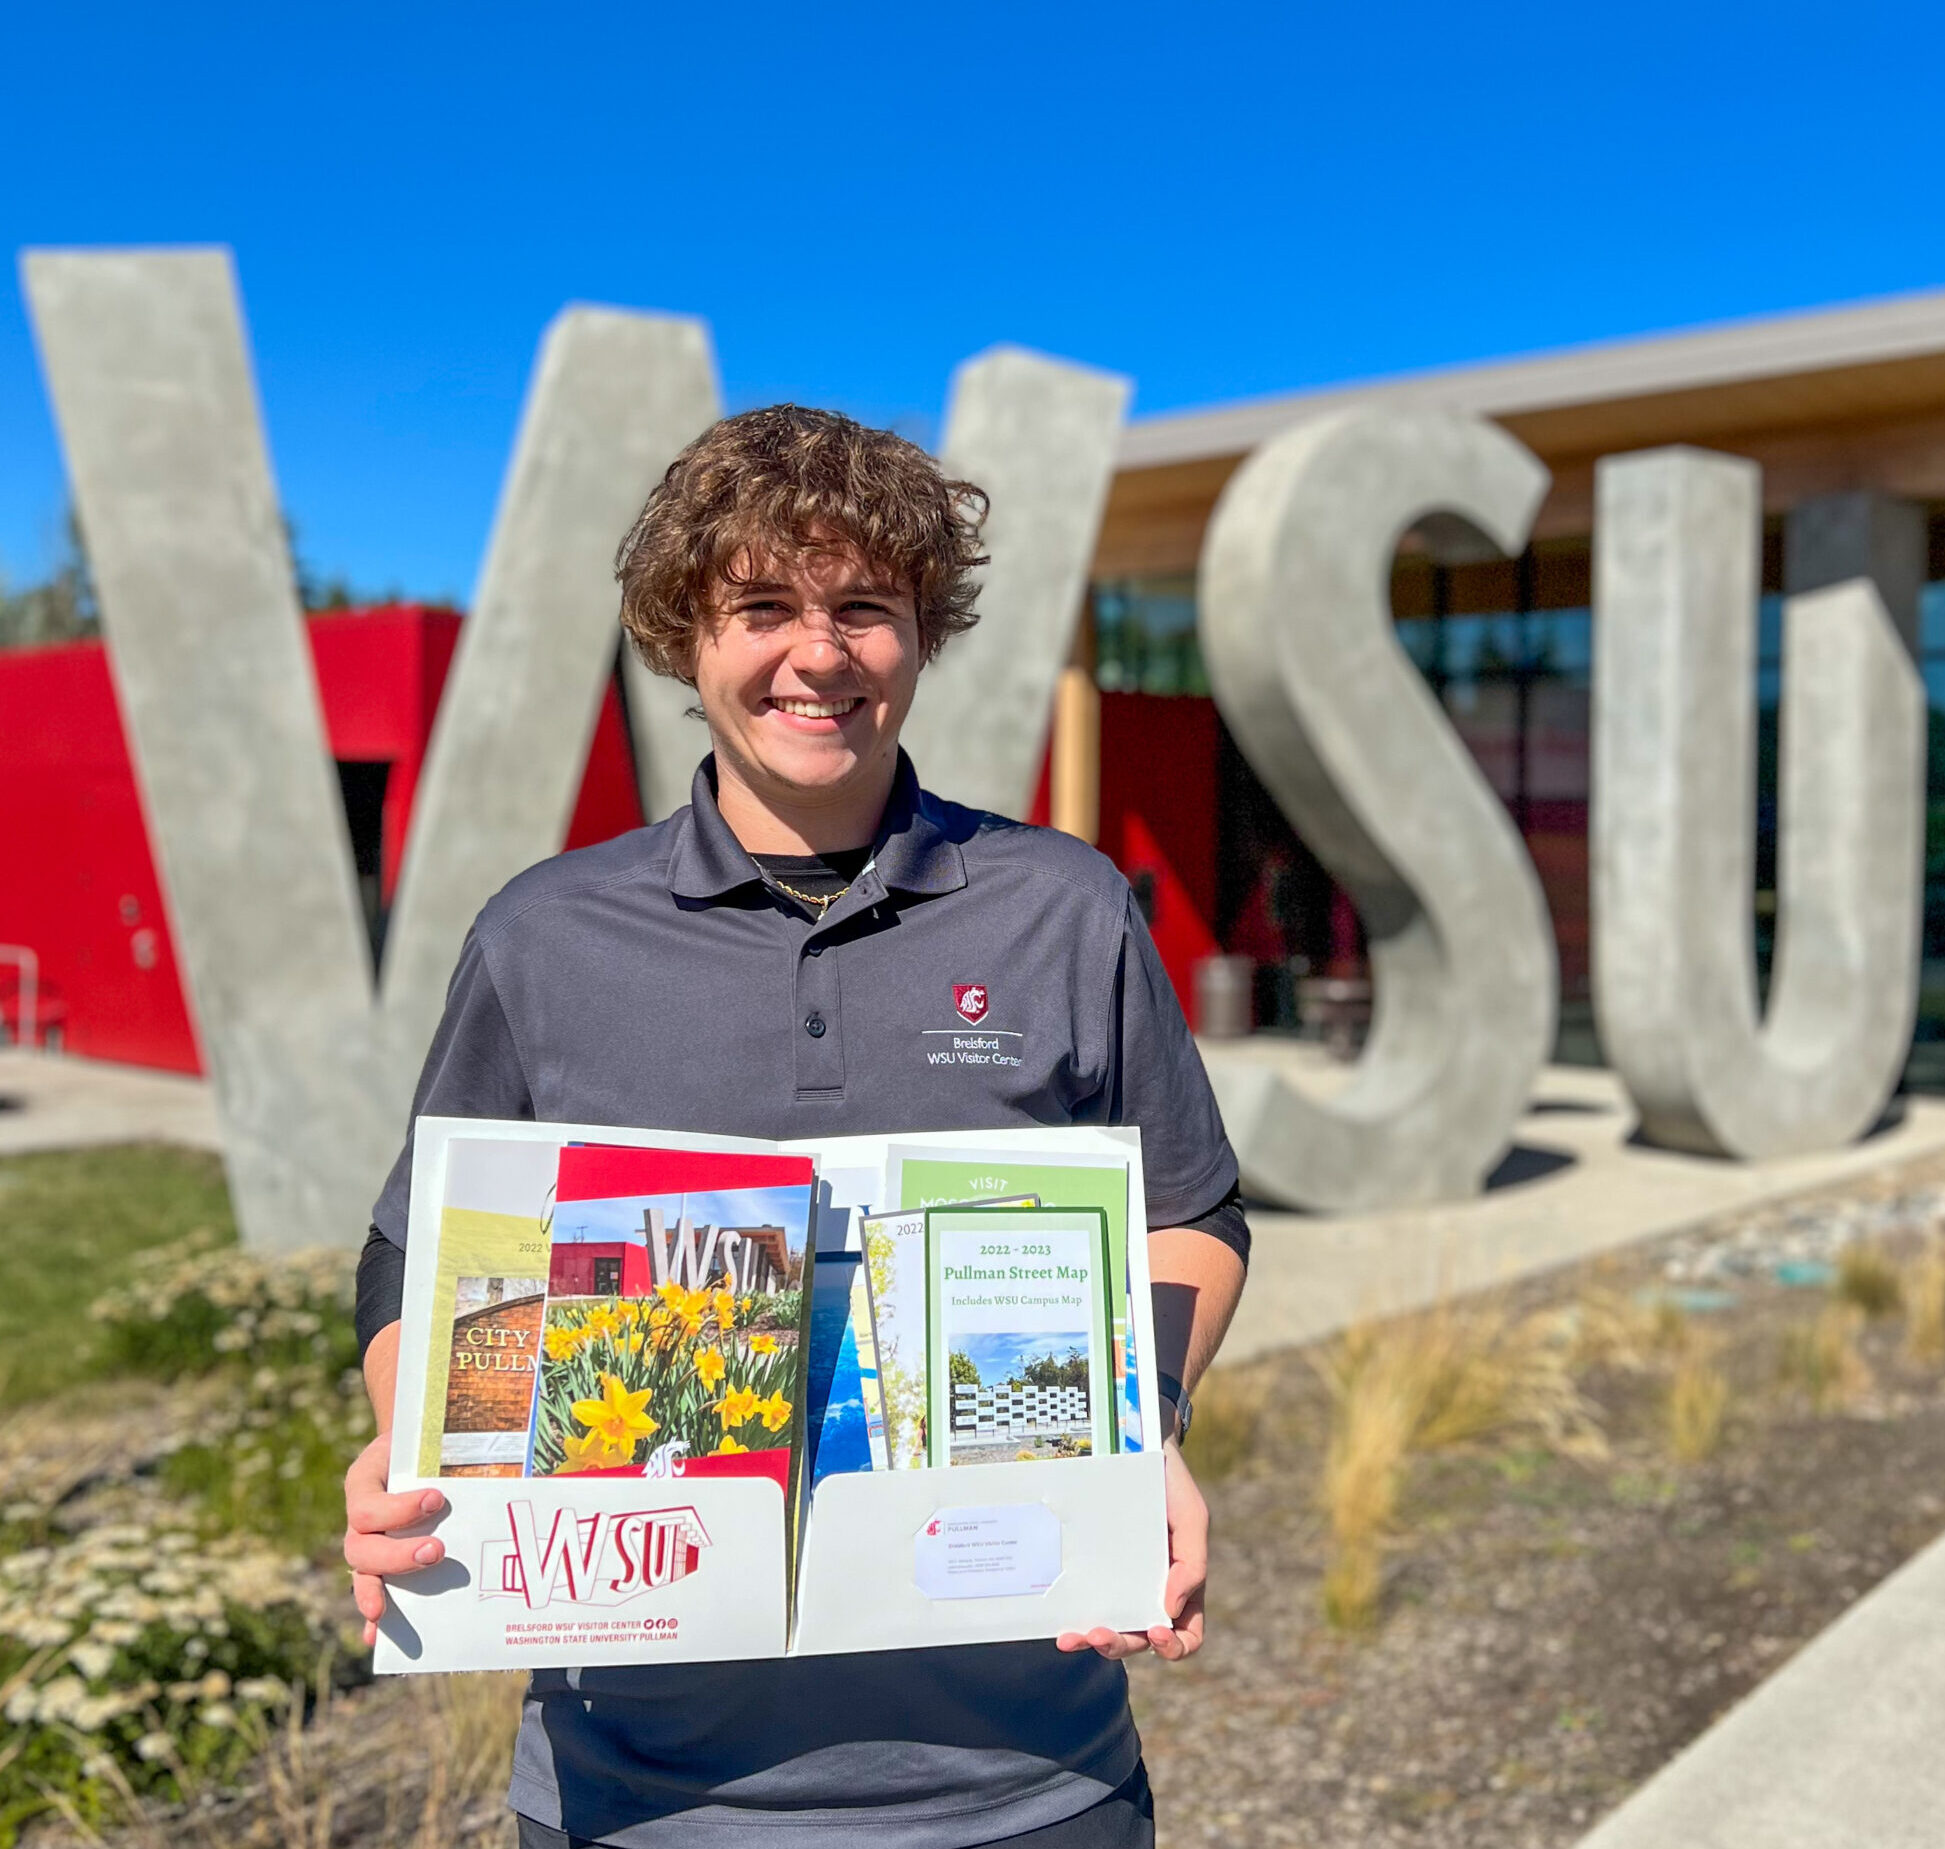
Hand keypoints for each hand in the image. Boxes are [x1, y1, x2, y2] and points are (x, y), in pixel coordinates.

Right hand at [342, 1430, 447, 1647]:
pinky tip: (377, 1636)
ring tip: (390, 1609)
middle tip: (436, 1551)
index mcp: (366, 1480)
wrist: (413, 1440)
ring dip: (381, 1589)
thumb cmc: (426, 1440)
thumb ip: (455, 1446)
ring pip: (362, 1569)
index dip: (398, 1510)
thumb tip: (516, 1454)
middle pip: (360, 1545)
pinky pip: (370, 1588)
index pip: (367, 1503)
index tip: (436, 1499)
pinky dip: (372, 1614)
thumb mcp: (430, 1437)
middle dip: (396, 1555)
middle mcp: (361, 1515)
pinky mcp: (380, 1558)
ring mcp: (367, 1538)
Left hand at [1056, 1438, 1206, 1662]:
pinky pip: (1084, 1601)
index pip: (1186, 1635)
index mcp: (1181, 1587)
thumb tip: (1170, 1611)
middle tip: (1098, 1633)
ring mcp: (1119, 1582)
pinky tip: (1059, 1620)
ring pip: (1109, 1627)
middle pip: (1139, 1639)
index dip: (1174, 1646)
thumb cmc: (1170, 1485)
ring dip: (1091, 1639)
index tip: (1156, 1631)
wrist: (1134, 1445)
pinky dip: (1073, 1616)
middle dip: (1119, 1644)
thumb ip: (1193, 1564)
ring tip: (1071, 1637)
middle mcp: (1149, 1592)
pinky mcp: (1091, 1568)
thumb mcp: (1192, 1518)